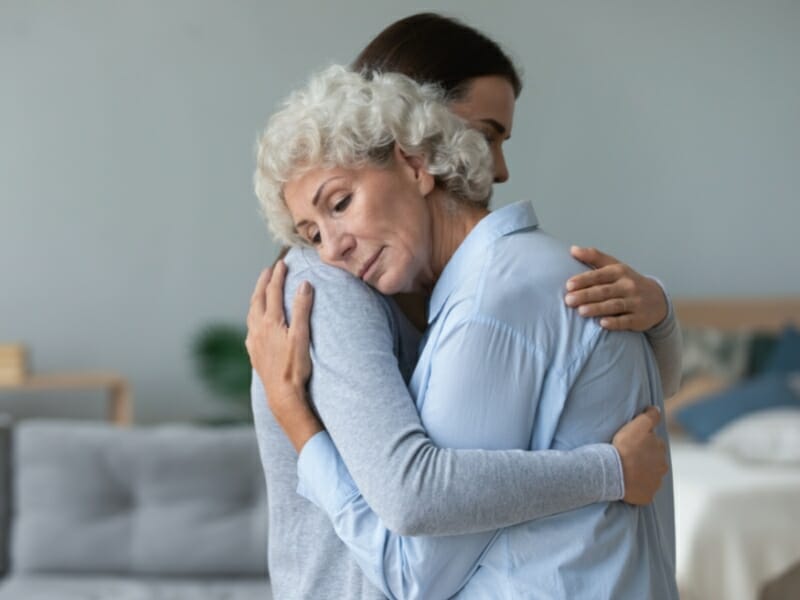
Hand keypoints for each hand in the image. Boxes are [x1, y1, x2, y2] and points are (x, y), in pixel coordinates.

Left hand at [245, 260, 321, 452]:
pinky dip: (254, 316)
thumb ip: (302, 309)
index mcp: (271, 321)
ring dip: (257, 298)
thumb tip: (304, 285)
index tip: (282, 264)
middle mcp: (258, 328)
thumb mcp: (302, 335)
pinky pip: (250, 327)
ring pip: (251, 312)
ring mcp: (254, 341)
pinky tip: (256, 322)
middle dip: (263, 283)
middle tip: (268, 271)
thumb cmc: (294, 366)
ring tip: (261, 291)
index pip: (273, 292)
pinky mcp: (254, 352)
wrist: (282, 394)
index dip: (278, 276)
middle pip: (258, 299)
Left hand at [565, 246, 667, 331]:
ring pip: (614, 305)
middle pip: (604, 291)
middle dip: (585, 295)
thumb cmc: (627, 282)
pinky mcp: (639, 318)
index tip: (568, 285)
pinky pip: (626, 320)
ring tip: (581, 311)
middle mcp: (628, 286)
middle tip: (568, 300)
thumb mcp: (614, 266)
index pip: (600, 275)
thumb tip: (572, 249)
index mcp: (619, 272)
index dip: (584, 280)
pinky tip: (602, 323)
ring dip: (597, 308)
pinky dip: (615, 322)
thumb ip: (594, 258)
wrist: (658, 299)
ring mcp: (635, 302)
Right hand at [612, 407, 667, 504]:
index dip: (645, 444)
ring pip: (649, 477)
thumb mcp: (638, 426)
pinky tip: (627, 483)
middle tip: (630, 457)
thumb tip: (656, 409)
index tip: (634, 445)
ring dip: (642, 474)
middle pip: (654, 462)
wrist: (613, 472)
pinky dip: (637, 488)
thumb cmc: (625, 448)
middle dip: (645, 460)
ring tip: (627, 471)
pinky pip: (643, 492)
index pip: (656, 446)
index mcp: (660, 452)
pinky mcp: (646, 497)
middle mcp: (661, 469)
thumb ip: (650, 416)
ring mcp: (654, 484)